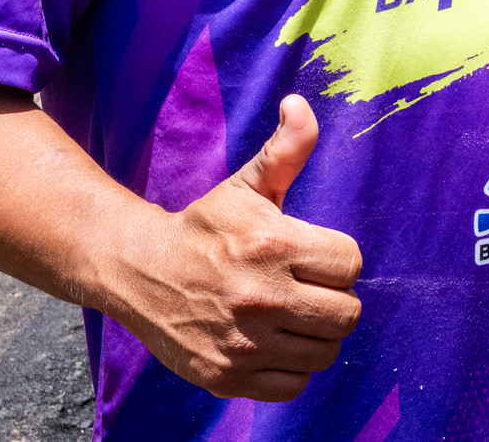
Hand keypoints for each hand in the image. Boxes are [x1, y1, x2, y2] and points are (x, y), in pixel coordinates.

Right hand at [102, 95, 362, 400]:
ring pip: (325, 351)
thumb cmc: (205, 227)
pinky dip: (292, 369)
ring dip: (316, 335)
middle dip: (334, 300)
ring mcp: (244, 341)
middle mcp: (261, 296)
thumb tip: (300, 104)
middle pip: (347, 313)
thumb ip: (286, 149)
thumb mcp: (246, 185)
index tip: (315, 258)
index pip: (351, 264)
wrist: (138, 271)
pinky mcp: (227, 376)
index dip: (338, 260)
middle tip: (309, 291)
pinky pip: (294, 384)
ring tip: (294, 317)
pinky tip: (275, 345)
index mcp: (272, 245)